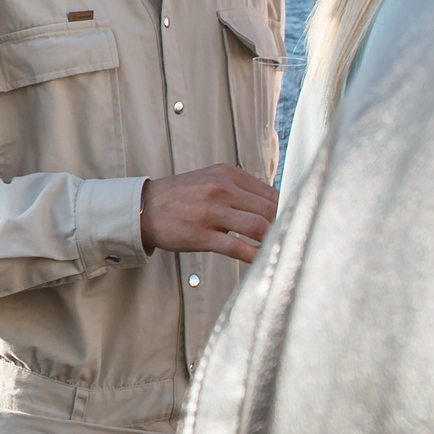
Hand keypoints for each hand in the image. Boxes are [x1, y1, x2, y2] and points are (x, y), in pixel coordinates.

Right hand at [140, 164, 278, 263]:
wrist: (144, 208)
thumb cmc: (179, 196)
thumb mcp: (210, 179)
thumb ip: (239, 188)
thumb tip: (273, 205)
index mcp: (226, 174)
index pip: (270, 192)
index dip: (284, 209)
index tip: (290, 221)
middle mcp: (221, 189)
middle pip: (269, 209)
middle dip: (282, 226)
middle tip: (288, 237)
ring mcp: (212, 213)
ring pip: (258, 228)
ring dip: (272, 240)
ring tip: (276, 248)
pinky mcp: (203, 235)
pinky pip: (239, 248)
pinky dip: (255, 256)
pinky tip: (261, 260)